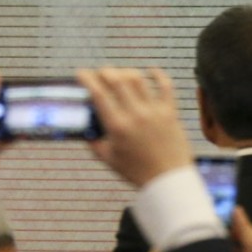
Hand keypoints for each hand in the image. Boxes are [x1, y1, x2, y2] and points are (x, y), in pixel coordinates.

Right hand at [79, 67, 190, 187]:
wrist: (168, 181)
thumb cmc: (137, 172)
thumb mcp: (107, 158)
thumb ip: (93, 141)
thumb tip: (84, 127)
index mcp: (117, 126)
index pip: (98, 93)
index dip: (87, 78)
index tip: (80, 73)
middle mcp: (135, 115)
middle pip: (117, 79)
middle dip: (104, 71)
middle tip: (100, 74)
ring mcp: (154, 112)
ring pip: (138, 79)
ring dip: (125, 72)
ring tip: (120, 75)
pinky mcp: (170, 113)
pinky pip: (165, 86)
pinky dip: (157, 75)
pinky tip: (150, 71)